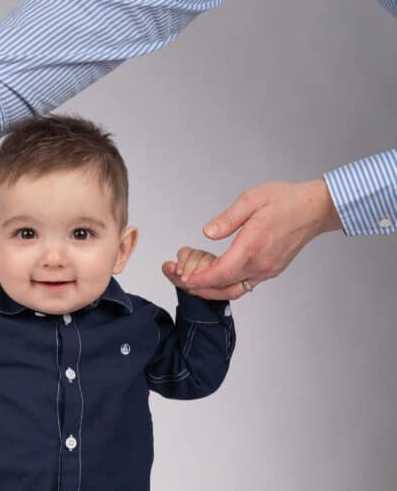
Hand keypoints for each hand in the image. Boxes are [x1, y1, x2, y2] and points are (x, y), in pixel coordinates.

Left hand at [162, 179, 342, 300]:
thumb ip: (228, 218)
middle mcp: (260, 264)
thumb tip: (207, 232)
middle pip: (222, 286)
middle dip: (195, 284)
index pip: (220, 273)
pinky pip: (242, 286)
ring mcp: (265, 271)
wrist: (314, 210)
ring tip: (189, 280)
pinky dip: (223, 286)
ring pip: (231, 291)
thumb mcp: (252, 199)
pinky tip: (211, 277)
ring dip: (208, 290)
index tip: (182, 278)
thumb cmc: (285, 200)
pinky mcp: (269, 272)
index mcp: (253, 246)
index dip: (199, 280)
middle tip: (176, 274)